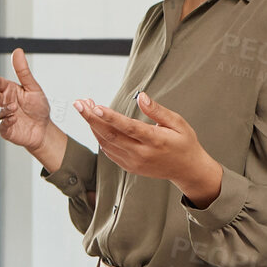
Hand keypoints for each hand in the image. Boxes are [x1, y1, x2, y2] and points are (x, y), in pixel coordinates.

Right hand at [0, 47, 51, 150]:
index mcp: (8, 90)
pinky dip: (6, 121)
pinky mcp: (4, 129)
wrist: (44, 128)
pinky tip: (13, 119)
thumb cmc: (38, 107)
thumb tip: (17, 51)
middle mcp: (3, 102)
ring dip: (3, 109)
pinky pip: (1, 125)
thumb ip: (23, 71)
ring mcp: (2, 116)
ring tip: (14, 108)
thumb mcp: (33, 87)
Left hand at [75, 92, 222, 205]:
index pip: (129, 128)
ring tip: (85, 108)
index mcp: (155, 140)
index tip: (95, 107)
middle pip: (111, 135)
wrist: (187, 170)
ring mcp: (133, 162)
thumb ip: (158, 111)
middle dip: (92, 118)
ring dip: (93, 125)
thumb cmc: (184, 142)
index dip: (111, 118)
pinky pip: (109, 151)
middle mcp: (141, 153)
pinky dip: (99, 137)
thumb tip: (140, 97)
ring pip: (106, 143)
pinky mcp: (128, 167)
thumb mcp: (178, 123)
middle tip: (79, 103)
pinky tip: (95, 123)